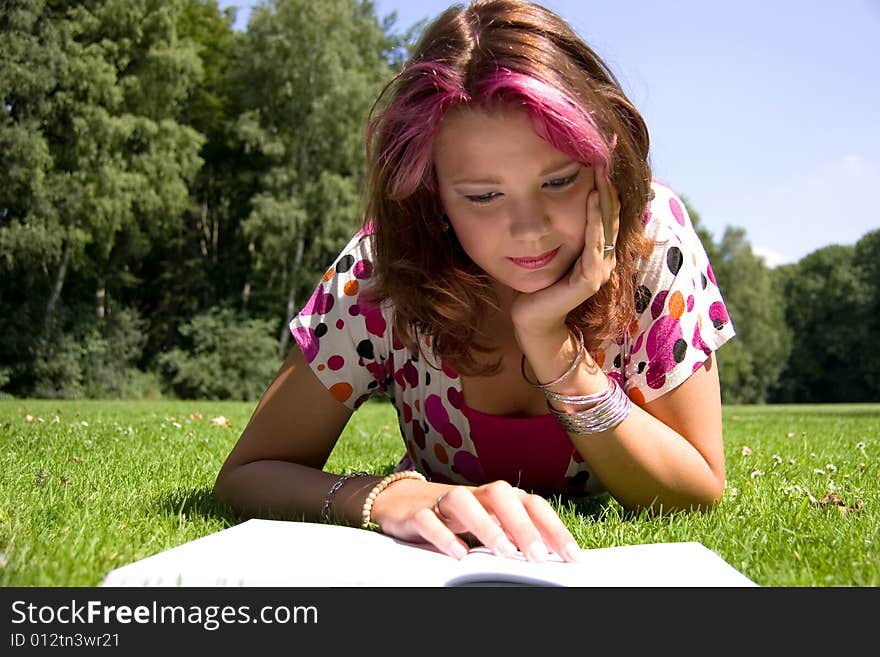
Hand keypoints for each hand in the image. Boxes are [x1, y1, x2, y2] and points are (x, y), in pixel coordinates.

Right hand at [369, 479, 581, 562]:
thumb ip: (514, 536)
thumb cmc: (454, 518)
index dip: (553, 526)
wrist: (400, 502)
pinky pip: (428, 519)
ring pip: (464, 501)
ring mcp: (443, 501)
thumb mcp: (486, 525)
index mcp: (495, 498)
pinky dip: (443, 535)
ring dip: (486, 525)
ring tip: (504, 553)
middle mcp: (473, 495)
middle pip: (501, 495)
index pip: (530, 503)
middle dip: (523, 525)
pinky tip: (459, 554)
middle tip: (539, 556)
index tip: (572, 556)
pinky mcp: (416, 514)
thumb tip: (551, 556)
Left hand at [510, 163, 620, 334]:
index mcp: (597, 250)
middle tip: (608, 152)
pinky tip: (592, 201)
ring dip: (605, 198)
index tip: (602, 153)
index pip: (606, 211)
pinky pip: (595, 247)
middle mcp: (604, 258)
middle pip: (612, 214)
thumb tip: (555, 193)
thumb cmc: (537, 282)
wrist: (531, 318)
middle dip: (609, 183)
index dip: (606, 184)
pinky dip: (595, 223)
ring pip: (607, 227)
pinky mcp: (588, 282)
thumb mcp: (550, 247)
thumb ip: (558, 226)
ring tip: (603, 172)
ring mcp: (599, 270)